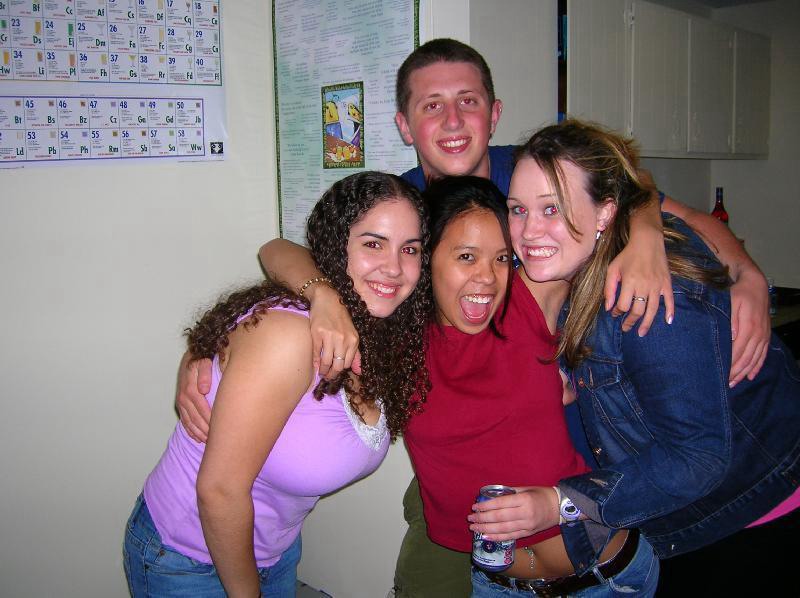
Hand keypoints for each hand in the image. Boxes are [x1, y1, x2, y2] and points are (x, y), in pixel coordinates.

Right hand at [175, 351, 212, 441]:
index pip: (201, 407)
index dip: (210, 419)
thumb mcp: (204, 361)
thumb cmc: (201, 359)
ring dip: (198, 433)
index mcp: (190, 388)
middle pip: (195, 417)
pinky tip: (197, 438)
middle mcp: (183, 397)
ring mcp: (180, 402)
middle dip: (205, 429)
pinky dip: (190, 430)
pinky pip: (184, 420)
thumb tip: (204, 389)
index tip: (219, 427)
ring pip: (189, 421)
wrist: (191, 357)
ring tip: (208, 441)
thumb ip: (205, 373)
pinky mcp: (180, 405)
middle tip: (216, 439)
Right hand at [307, 285, 360, 377]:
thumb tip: (358, 371)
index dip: (341, 371)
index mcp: (353, 340)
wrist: (327, 299)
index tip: (336, 373)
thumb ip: (355, 352)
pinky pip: (317, 354)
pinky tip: (315, 365)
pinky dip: (315, 362)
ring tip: (321, 372)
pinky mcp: (318, 334)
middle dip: (332, 375)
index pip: (348, 364)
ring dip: (323, 370)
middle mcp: (343, 340)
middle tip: (327, 377)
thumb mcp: (352, 333)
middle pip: (338, 365)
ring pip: (327, 362)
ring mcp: (330, 337)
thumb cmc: (340, 316)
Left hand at [467, 487, 558, 541]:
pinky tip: (486, 536)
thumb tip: (490, 495)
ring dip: (486, 529)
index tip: (474, 507)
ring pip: (503, 529)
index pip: (500, 504)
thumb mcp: (525, 488)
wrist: (559, 507)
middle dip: (482, 518)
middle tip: (470, 518)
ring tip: (474, 528)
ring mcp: (527, 525)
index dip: (486, 506)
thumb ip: (508, 493)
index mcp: (524, 500)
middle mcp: (525, 514)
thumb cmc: (540, 494)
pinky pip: (510, 537)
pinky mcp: (528, 533)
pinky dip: (497, 537)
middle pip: (500, 518)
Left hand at [605, 226, 673, 335]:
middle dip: (630, 322)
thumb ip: (609, 288)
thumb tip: (608, 307)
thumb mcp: (613, 269)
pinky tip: (668, 321)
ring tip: (641, 332)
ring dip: (646, 323)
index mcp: (630, 282)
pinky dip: (670, 312)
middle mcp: (644, 286)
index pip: (623, 305)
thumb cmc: (628, 255)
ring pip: (652, 310)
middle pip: (637, 311)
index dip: (618, 312)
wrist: (648, 241)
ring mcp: (657, 286)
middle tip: (626, 328)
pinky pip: (670, 300)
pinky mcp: (667, 283)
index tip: (614, 313)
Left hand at [729, 268, 769, 386]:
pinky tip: (751, 375)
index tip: (721, 375)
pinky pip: (762, 354)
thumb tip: (732, 337)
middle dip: (736, 373)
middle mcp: (758, 334)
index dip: (731, 365)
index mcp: (748, 327)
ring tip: (734, 383)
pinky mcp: (766, 335)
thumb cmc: (739, 293)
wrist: (756, 284)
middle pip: (747, 358)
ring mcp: (763, 335)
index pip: (738, 351)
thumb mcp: (731, 302)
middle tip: (725, 383)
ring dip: (745, 372)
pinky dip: (756, 366)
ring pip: (755, 359)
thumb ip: (732, 319)